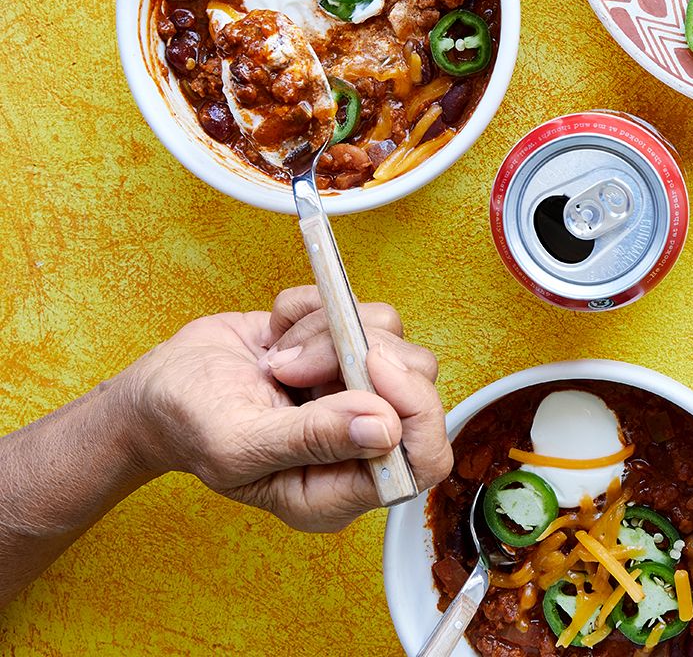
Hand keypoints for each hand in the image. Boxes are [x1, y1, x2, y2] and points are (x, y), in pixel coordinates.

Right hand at [121, 286, 451, 530]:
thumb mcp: (238, 445)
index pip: (423, 460)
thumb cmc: (189, 427)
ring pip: (390, 338)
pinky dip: (312, 308)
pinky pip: (357, 309)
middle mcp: (359, 440)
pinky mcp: (344, 344)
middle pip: (417, 384)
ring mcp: (356, 389)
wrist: (164, 386)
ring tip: (277, 357)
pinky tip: (277, 335)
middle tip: (294, 364)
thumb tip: (385, 428)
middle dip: (358, 357)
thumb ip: (312, 440)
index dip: (415, 410)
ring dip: (326, 331)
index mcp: (340, 488)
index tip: (372, 368)